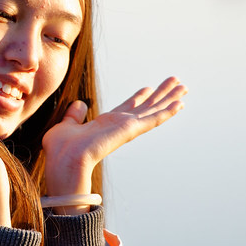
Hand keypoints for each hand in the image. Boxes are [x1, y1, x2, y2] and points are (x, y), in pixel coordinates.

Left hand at [42, 77, 187, 201]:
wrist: (64, 162)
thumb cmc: (60, 151)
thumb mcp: (66, 126)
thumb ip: (74, 115)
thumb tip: (80, 104)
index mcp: (105, 124)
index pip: (127, 108)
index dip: (139, 97)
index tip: (148, 88)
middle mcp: (119, 126)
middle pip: (146, 106)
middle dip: (161, 95)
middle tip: (177, 83)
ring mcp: (127, 129)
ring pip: (154, 110)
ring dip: (169, 99)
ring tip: (184, 87)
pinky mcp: (130, 130)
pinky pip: (153, 119)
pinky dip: (166, 111)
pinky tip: (179, 104)